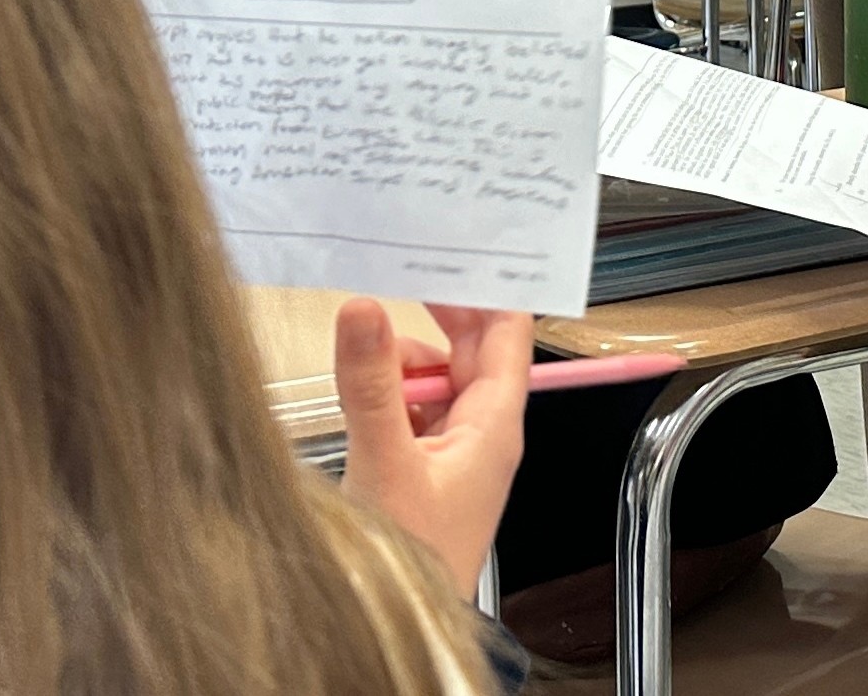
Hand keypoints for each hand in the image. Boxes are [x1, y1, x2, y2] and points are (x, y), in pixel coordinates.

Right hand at [336, 298, 529, 597]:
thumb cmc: (414, 563)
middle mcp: (483, 432)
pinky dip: (389, 393)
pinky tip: (360, 396)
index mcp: (496, 425)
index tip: (464, 243)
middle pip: (470, 350)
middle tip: (399, 270)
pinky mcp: (426, 468)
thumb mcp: (385, 462)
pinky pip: (413, 409)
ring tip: (365, 351)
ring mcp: (455, 450)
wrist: (405, 624)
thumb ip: (371, 385)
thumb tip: (364, 310)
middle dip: (437, 313)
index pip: (507, 333)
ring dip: (403, 359)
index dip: (490, 285)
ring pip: (435, 378)